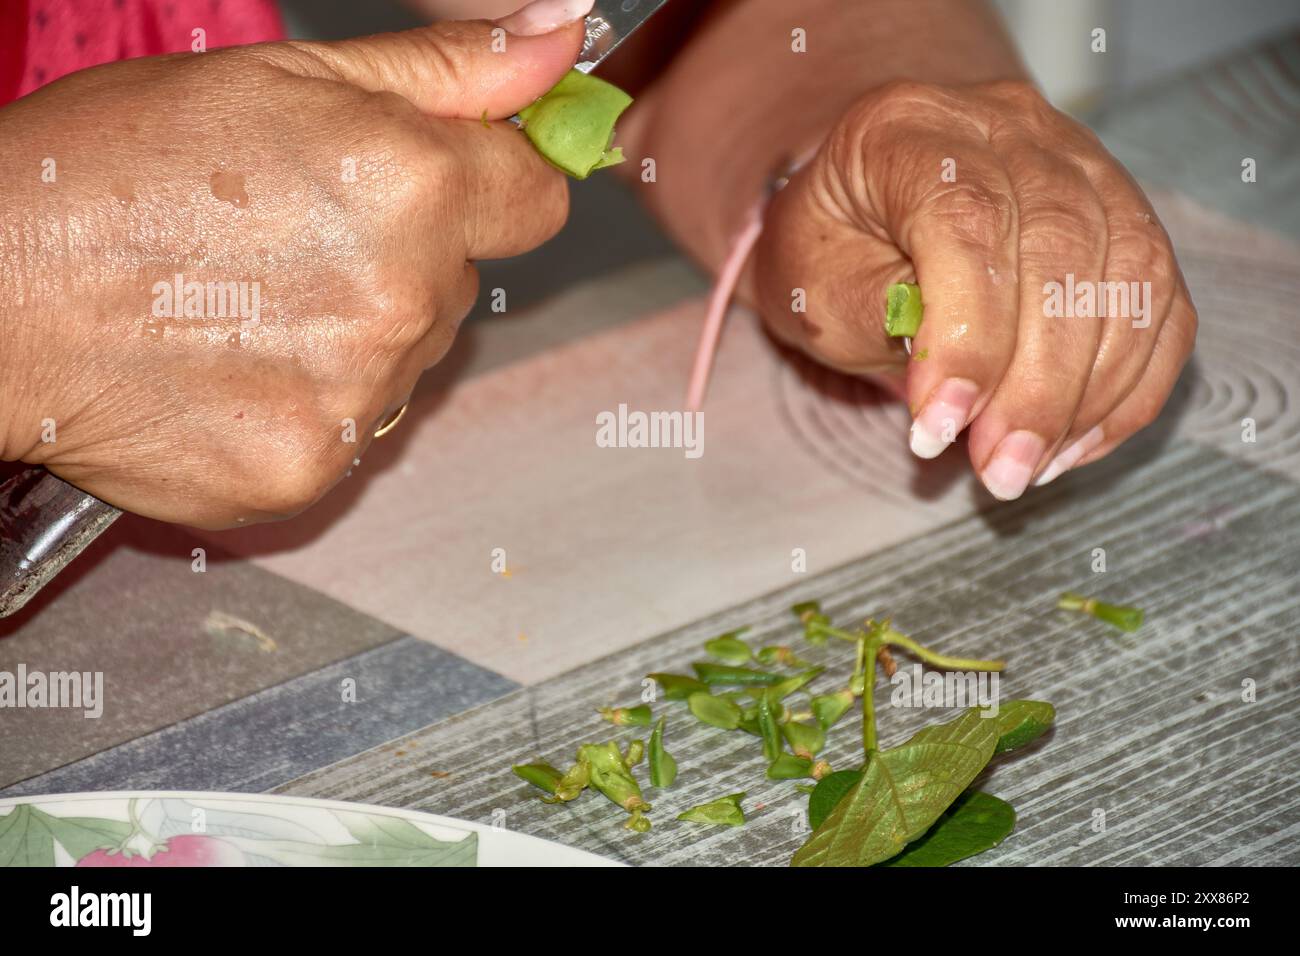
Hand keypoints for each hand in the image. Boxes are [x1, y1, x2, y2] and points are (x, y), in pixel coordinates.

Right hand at [0, 20, 581, 527]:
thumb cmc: (112, 173)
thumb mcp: (283, 78)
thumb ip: (443, 72)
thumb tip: (557, 42)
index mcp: (410, 185)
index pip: (538, 202)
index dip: (497, 188)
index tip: (455, 189)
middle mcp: (403, 300)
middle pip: (462, 285)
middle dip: (405, 260)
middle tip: (294, 241)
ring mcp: (358, 398)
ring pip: (410, 361)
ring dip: (358, 335)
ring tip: (251, 304)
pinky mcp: (310, 469)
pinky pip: (356, 431)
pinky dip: (313, 404)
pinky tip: (237, 367)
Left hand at [754, 80, 1196, 498]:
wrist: (861, 210)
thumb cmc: (827, 252)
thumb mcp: (815, 286)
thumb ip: (881, 315)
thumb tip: (961, 387)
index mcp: (911, 128)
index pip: (967, 220)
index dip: (966, 337)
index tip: (938, 430)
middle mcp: (1009, 125)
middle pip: (1063, 247)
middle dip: (1036, 384)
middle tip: (998, 472)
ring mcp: (1081, 162)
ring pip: (1130, 275)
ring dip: (1087, 394)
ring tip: (1027, 469)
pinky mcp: (1125, 214)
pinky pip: (1161, 303)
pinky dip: (1129, 386)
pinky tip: (1073, 443)